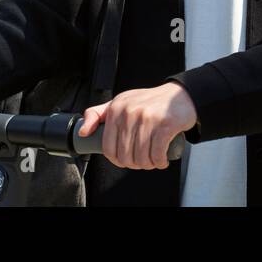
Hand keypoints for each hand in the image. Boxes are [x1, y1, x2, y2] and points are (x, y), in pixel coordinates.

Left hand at [78, 82, 195, 169]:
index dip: (116, 160)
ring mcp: (147, 118)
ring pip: (141, 157)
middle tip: (142, 161)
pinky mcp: (165, 125)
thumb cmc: (149, 103)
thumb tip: (82, 132)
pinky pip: (157, 153)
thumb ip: (98, 114)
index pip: (108, 147)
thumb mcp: (121, 103)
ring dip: (148, 165)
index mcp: (116, 108)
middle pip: (125, 156)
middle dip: (134, 164)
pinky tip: (162, 160)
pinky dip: (159, 162)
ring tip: (152, 160)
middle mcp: (129, 112)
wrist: (179, 96)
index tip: (125, 161)